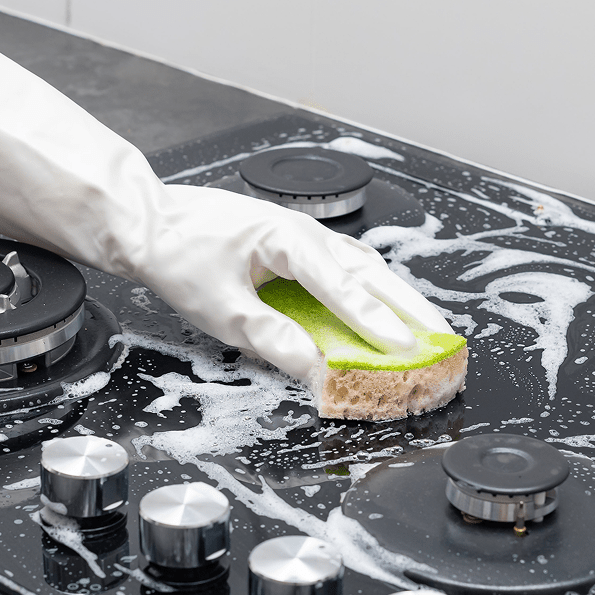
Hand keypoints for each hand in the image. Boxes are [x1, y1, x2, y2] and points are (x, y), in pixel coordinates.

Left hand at [135, 184, 451, 375]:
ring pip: (365, 269)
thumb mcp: (221, 309)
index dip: (376, 322)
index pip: (343, 286)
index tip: (405, 349)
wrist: (151, 223)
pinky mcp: (300, 248)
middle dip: (411, 308)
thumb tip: (317, 371)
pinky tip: (387, 309)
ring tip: (429, 328)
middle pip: (371, 272)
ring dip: (399, 299)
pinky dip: (373, 293)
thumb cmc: (179, 254)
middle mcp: (305, 233)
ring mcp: (306, 238)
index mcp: (286, 239)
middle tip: (443, 339)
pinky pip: (348, 271)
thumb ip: (274, 340)